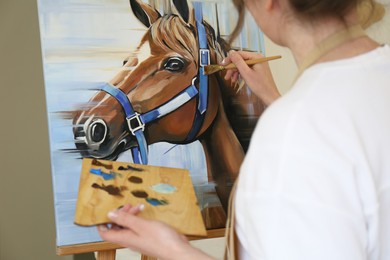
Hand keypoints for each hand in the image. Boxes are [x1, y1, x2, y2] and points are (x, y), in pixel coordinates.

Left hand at [97, 204, 213, 259]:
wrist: (176, 249)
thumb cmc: (160, 239)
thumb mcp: (141, 225)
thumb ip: (125, 219)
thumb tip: (109, 214)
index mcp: (125, 238)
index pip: (105, 233)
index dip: (102, 223)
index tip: (105, 212)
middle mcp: (130, 240)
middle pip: (118, 227)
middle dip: (120, 214)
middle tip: (128, 205)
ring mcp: (139, 239)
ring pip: (128, 226)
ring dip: (131, 215)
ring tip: (139, 207)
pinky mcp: (147, 237)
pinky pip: (138, 227)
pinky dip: (139, 219)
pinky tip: (145, 213)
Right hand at [223, 50, 280, 105]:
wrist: (269, 95)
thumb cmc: (260, 86)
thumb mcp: (246, 73)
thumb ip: (238, 62)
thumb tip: (231, 52)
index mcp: (257, 57)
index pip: (239, 54)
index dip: (230, 59)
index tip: (223, 65)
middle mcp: (258, 58)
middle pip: (240, 60)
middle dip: (232, 68)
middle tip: (226, 75)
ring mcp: (258, 64)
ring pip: (242, 65)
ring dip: (235, 71)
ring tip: (231, 79)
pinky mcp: (257, 69)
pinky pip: (246, 68)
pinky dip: (240, 73)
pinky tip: (236, 79)